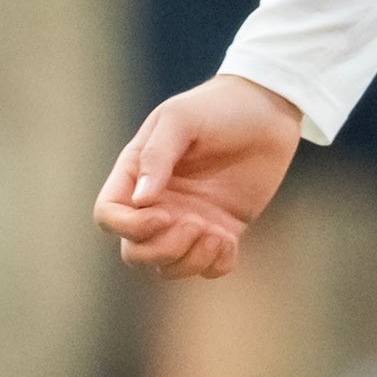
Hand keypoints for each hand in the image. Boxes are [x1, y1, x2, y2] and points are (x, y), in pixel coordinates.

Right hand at [95, 75, 302, 277]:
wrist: (267, 110)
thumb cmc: (217, 107)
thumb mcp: (180, 120)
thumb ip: (156, 157)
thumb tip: (140, 201)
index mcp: (136, 174)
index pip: (108, 215)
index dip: (128, 227)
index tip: (164, 214)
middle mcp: (157, 203)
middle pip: (135, 252)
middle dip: (162, 250)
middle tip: (196, 223)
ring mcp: (187, 220)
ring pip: (168, 267)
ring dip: (190, 260)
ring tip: (217, 233)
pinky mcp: (220, 231)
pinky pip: (208, 269)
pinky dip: (215, 264)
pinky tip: (230, 239)